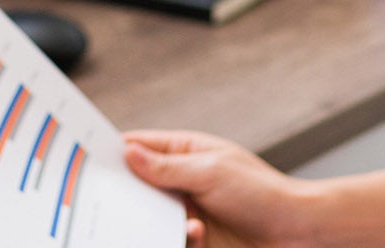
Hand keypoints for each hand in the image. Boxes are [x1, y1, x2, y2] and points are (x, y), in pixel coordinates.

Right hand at [124, 130, 325, 247]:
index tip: (87, 159)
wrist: (297, 232)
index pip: (139, 146)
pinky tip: (193, 234)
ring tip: (171, 217)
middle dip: (125, 192)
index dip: (114, 151)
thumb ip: (167, 166)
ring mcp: (186, 211)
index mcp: (186, 153)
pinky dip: (174, 238)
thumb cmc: (263, 193)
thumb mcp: (211, 172)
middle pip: (138, 184)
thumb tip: (128, 153)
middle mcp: (182, 181)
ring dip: (151, 220)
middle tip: (108, 197)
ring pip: (149, 216)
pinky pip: (169, 238)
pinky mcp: (193, 238)